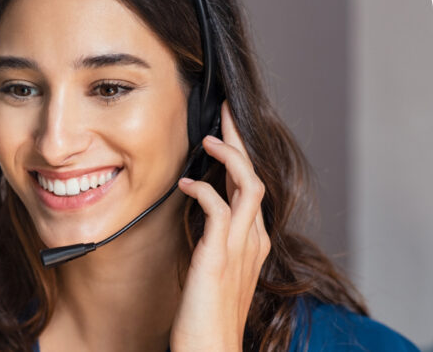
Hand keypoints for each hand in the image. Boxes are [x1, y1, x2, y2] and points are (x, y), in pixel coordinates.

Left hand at [170, 100, 269, 350]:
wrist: (211, 348)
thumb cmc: (207, 313)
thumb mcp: (213, 268)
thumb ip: (212, 239)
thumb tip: (198, 211)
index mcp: (253, 240)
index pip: (251, 186)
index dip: (240, 156)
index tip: (224, 131)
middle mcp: (254, 239)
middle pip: (254, 176)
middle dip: (240, 141)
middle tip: (225, 112)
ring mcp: (241, 246)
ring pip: (247, 185)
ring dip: (229, 156)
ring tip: (208, 139)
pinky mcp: (221, 256)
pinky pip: (219, 209)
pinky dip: (203, 190)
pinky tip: (185, 183)